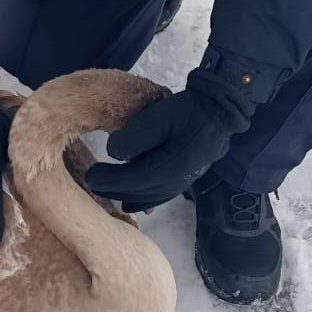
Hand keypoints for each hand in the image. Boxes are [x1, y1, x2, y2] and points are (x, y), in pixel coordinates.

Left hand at [85, 83, 251, 211]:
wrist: (220, 111)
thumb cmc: (189, 109)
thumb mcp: (160, 114)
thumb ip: (136, 135)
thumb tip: (114, 153)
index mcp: (173, 164)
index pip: (134, 179)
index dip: (110, 180)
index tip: (90, 175)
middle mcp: (179, 180)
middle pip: (139, 192)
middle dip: (113, 189)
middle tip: (91, 181)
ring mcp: (184, 183)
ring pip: (149, 198)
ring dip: (125, 196)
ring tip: (105, 190)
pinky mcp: (185, 180)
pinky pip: (160, 197)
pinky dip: (143, 201)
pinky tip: (131, 202)